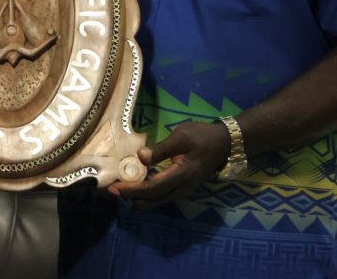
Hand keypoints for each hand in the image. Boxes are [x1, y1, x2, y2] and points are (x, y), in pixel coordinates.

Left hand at [109, 121, 229, 204]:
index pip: (152, 188)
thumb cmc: (201, 136)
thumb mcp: (181, 137)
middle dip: (131, 196)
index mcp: (182, 175)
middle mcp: (183, 189)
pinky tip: (137, 185)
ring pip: (158, 201)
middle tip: (112, 189)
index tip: (114, 186)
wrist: (224, 143)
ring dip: (139, 197)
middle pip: (153, 199)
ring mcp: (184, 191)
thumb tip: (140, 156)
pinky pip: (163, 196)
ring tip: (121, 188)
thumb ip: (161, 149)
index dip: (132, 189)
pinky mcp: (183, 188)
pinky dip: (148, 194)